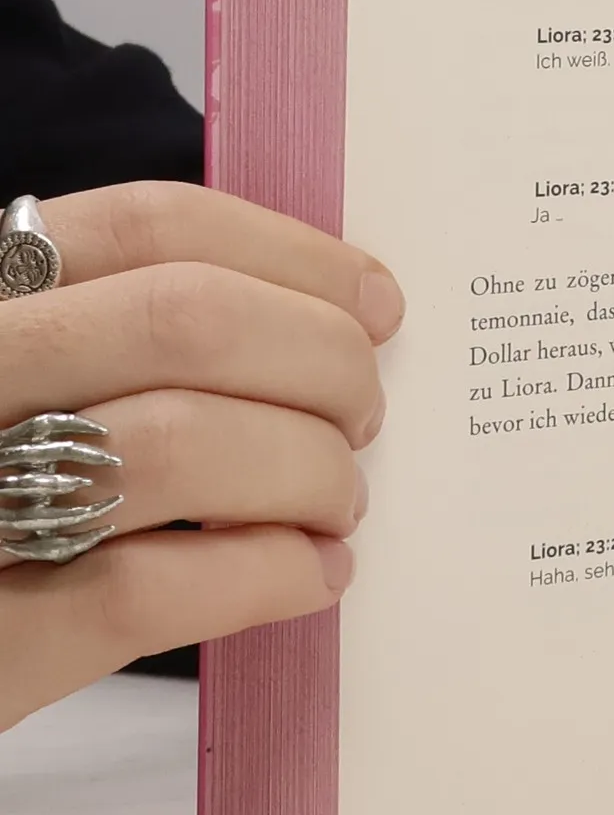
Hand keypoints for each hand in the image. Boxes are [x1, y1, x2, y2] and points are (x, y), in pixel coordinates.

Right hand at [0, 182, 402, 728]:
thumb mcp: (30, 371)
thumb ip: (124, 335)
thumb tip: (333, 322)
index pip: (152, 225)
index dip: (294, 257)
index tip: (377, 303)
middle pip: (188, 321)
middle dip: (322, 365)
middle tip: (364, 417)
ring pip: (181, 443)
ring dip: (308, 472)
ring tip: (339, 505)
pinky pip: (152, 588)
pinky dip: (268, 575)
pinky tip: (312, 577)